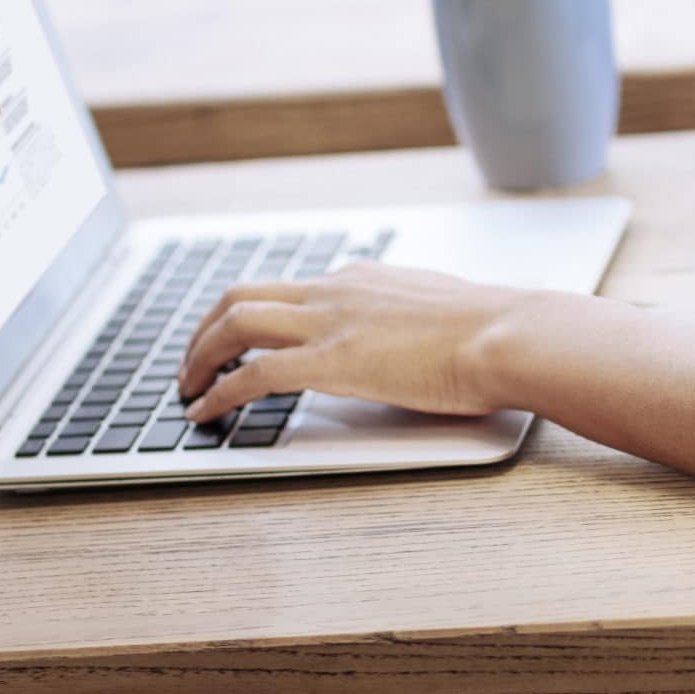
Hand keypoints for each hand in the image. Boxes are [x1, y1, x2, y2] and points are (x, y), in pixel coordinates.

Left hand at [175, 261, 523, 423]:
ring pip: (235, 323)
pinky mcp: (331, 362)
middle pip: (242, 296)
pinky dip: (219, 394)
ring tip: (186, 389)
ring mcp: (330, 323)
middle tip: (192, 364)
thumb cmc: (493, 332)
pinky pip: (254, 374)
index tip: (239, 342)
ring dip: (199, 357)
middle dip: (205, 330)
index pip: (288, 289)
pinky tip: (206, 414)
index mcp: (362, 279)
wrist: (508, 336)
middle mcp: (336, 291)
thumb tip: (407, 341)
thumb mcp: (440, 312)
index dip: (250, 316)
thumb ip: (407, 321)